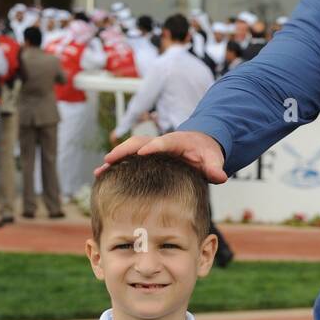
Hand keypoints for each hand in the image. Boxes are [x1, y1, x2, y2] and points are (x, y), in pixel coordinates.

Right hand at [95, 129, 227, 181]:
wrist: (200, 144)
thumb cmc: (206, 153)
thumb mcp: (213, 158)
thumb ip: (215, 167)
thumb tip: (221, 176)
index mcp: (177, 142)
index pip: (163, 142)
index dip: (153, 147)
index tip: (142, 154)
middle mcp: (160, 143)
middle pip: (139, 143)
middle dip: (124, 150)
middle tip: (109, 160)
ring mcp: (151, 149)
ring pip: (129, 150)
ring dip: (114, 159)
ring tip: (99, 173)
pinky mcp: (146, 156)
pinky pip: (128, 159)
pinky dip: (115, 166)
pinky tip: (102, 178)